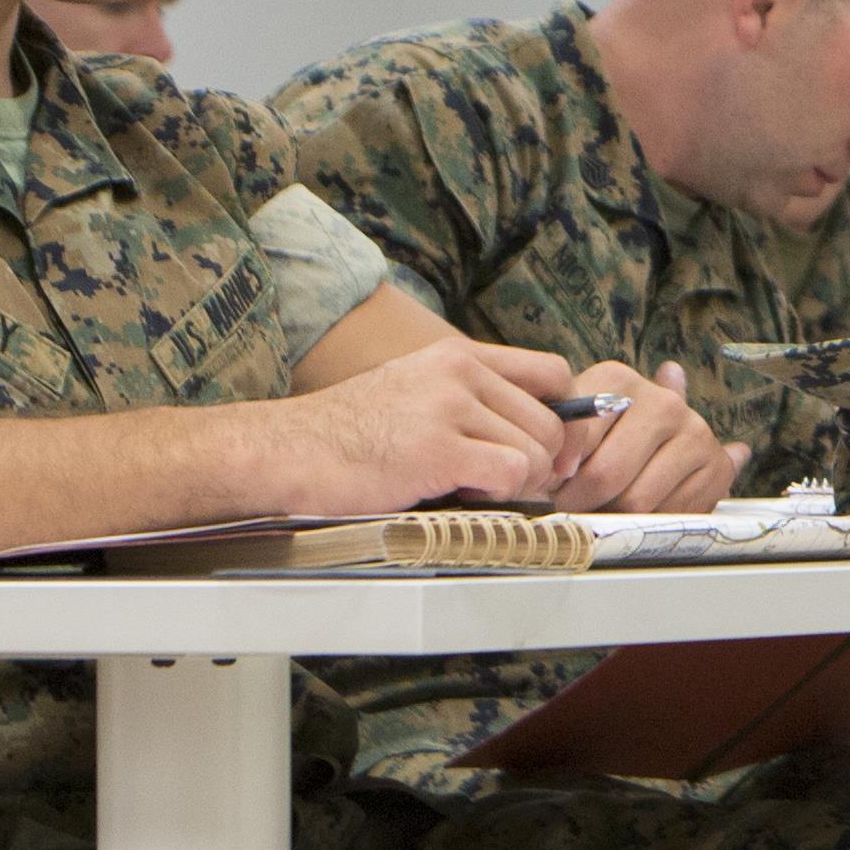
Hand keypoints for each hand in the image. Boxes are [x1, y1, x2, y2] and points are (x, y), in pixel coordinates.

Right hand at [268, 334, 569, 510]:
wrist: (286, 453)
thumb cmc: (348, 436)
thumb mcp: (415, 393)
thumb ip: (472, 401)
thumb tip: (543, 437)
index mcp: (457, 355)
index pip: (553, 373)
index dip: (563, 418)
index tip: (546, 449)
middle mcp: (459, 372)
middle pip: (553, 423)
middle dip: (539, 464)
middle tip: (496, 481)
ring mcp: (449, 408)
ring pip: (537, 452)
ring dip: (515, 483)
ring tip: (467, 485)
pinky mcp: (438, 450)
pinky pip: (512, 474)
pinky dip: (497, 494)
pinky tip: (459, 494)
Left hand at [550, 361, 737, 512]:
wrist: (665, 442)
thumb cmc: (602, 437)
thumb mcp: (572, 427)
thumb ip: (556, 443)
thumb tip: (539, 476)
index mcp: (618, 381)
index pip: (575, 435)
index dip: (555, 471)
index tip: (551, 484)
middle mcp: (663, 402)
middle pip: (606, 475)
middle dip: (581, 502)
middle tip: (572, 505)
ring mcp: (695, 433)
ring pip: (636, 501)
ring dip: (615, 515)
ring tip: (606, 505)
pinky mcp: (717, 466)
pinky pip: (669, 515)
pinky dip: (650, 523)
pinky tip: (642, 508)